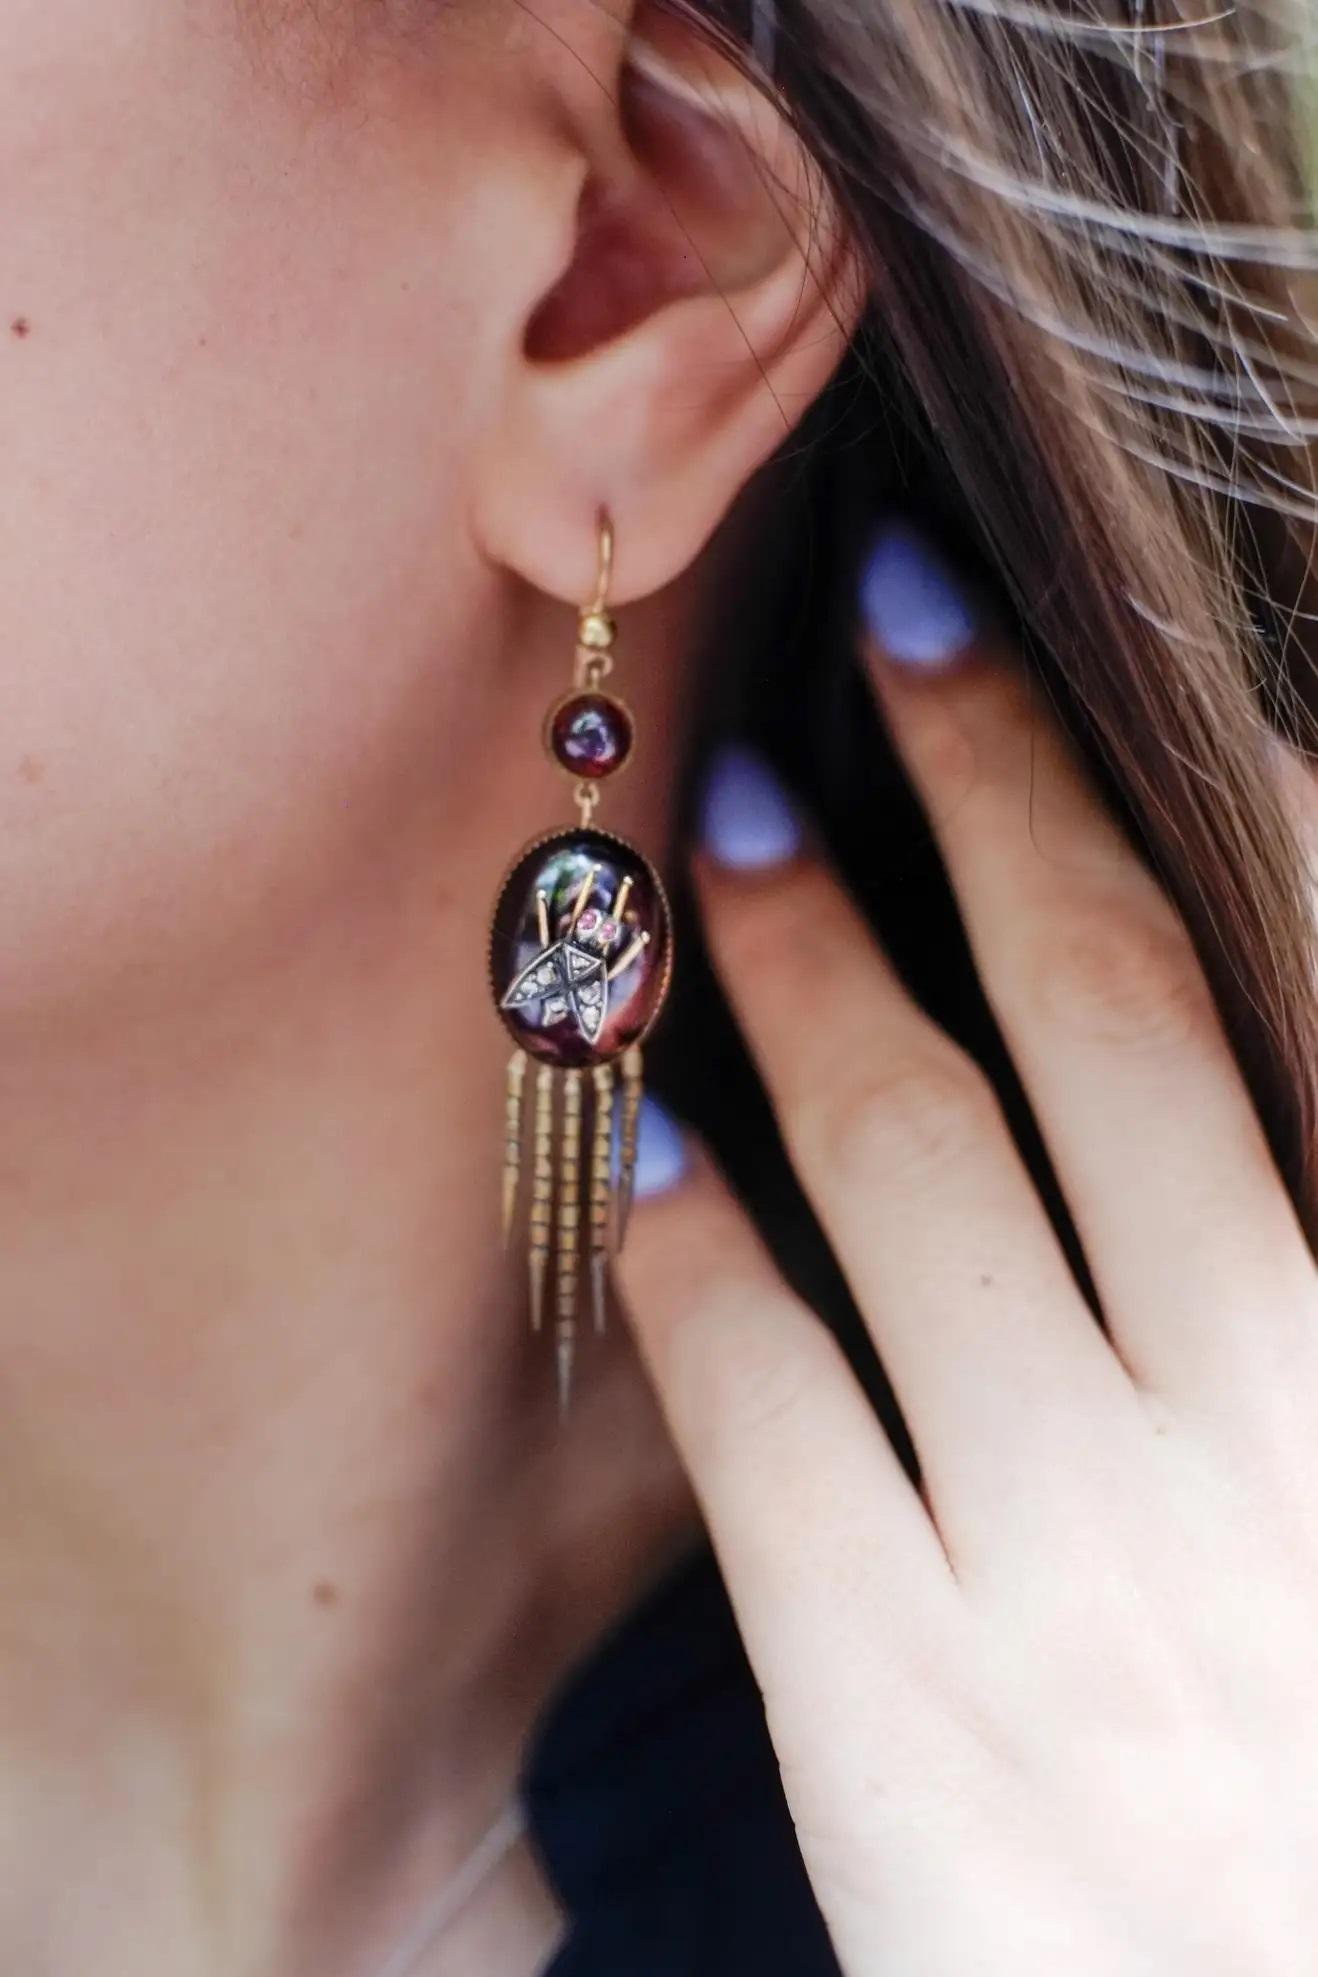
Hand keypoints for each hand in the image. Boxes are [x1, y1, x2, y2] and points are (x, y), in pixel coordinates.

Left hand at [617, 535, 1317, 1976]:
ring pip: (910, 1167)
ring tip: (738, 836)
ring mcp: (1074, 1572)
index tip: (1132, 663)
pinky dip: (703, 1246)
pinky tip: (651, 1137)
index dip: (1254, 796)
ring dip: (811, 968)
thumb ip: (1295, 1264)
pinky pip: (769, 1412)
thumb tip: (1253, 1101)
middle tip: (900, 624)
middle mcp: (1272, 1434)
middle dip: (1001, 787)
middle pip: (1105, 1020)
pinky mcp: (904, 1713)